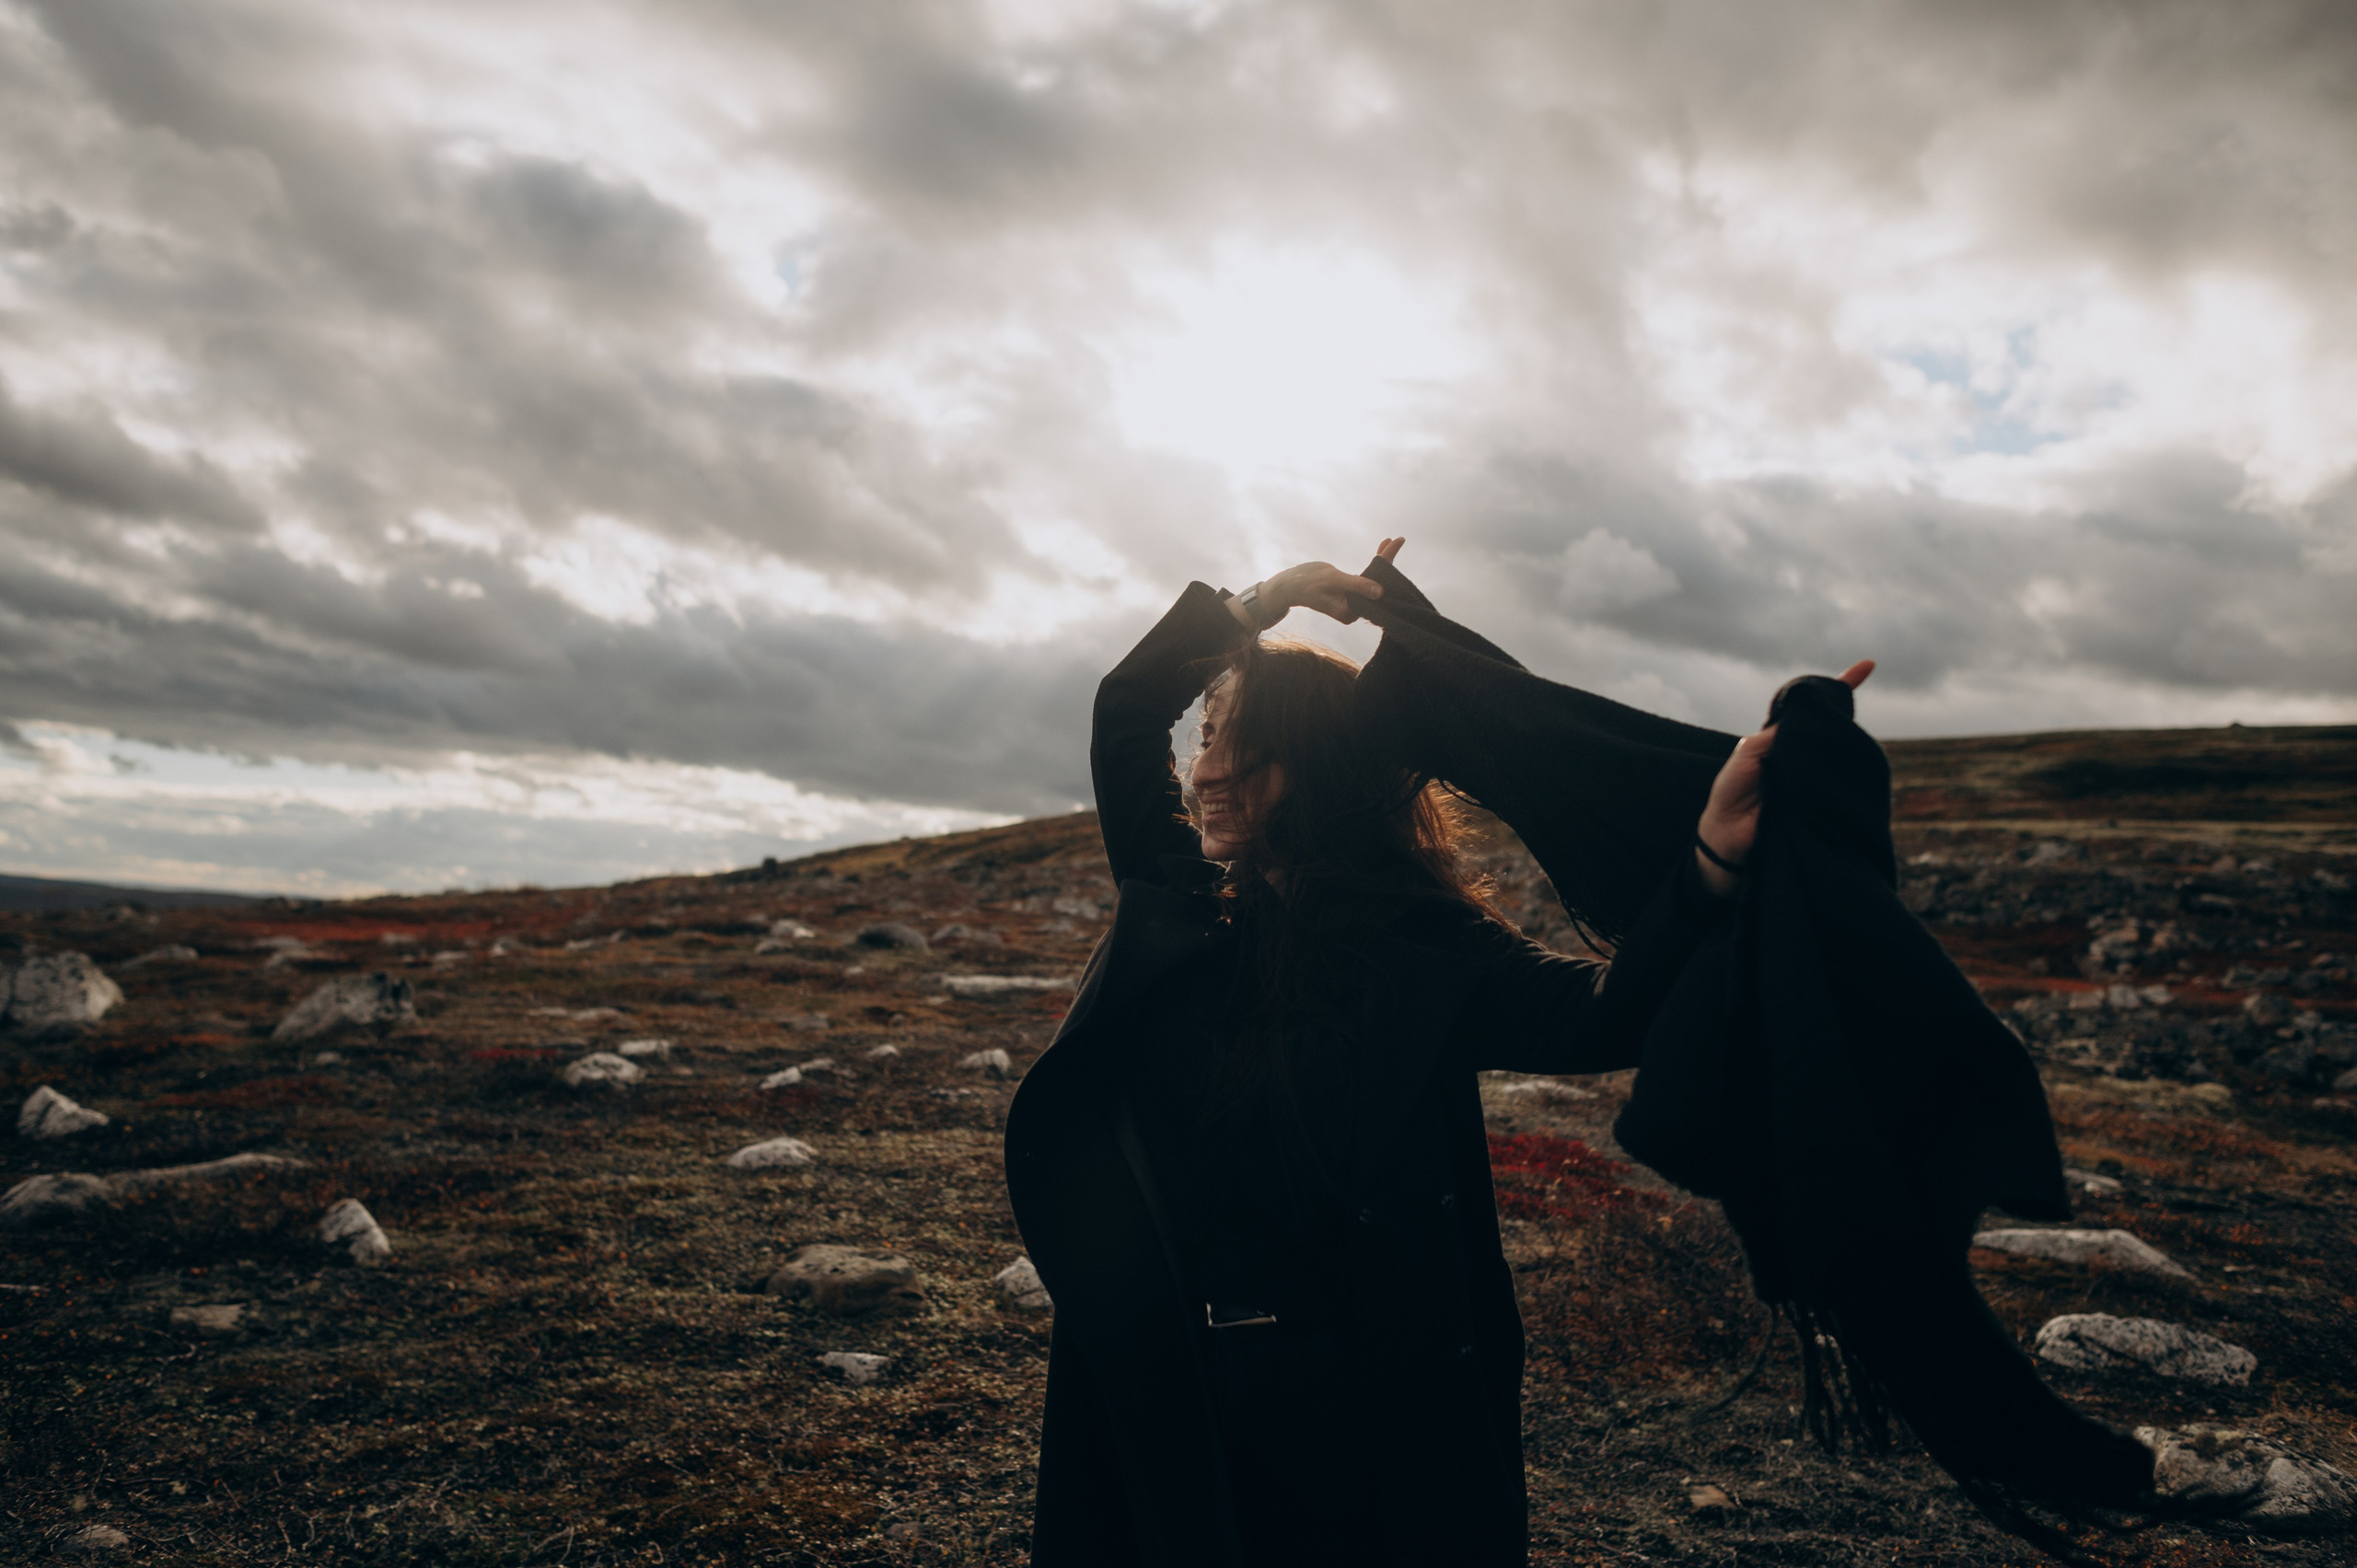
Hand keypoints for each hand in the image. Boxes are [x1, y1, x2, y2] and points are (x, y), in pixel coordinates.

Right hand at [1232, 555, 1388, 627]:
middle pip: (1378, 585)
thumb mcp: (1333, 581)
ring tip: (1391, 541)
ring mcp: (1353, 601)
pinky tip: (1382, 548)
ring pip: (1374, 580)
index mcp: (1351, 612)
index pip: (1375, 590)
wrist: (1289, 584)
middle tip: (1397, 540)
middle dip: (1387, 563)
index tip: (1396, 546)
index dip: (1387, 569)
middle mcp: (1354, 609)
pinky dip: (1374, 564)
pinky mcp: (1351, 593)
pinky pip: (1366, 578)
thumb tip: (1381, 592)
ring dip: (1382, 561)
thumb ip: (1357, 586)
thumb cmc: (1306, 583)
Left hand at [1693, 660, 1873, 896]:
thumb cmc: (1730, 796)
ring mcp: (1812, 776)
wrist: (1728, 839)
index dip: (1835, 687)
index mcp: (1780, 739)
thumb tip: (1793, 726)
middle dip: (1846, 708)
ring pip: (1837, 751)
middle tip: (1866, 692)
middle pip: (1829, 725)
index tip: (1867, 666)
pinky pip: (1839, 781)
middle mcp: (1799, 754)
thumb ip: (1763, 742)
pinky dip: (1849, 771)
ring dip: (1848, 740)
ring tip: (1856, 729)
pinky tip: (1857, 764)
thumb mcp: (1741, 761)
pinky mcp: (1821, 799)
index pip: (1808, 708)